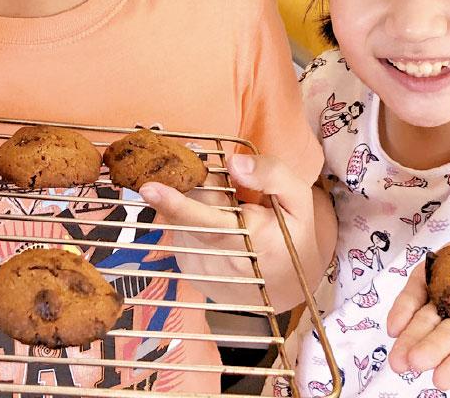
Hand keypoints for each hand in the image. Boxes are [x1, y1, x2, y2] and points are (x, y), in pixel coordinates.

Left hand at [138, 153, 333, 310]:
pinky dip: (195, 222)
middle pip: (189, 210)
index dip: (177, 204)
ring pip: (183, 219)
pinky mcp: (189, 270)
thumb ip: (271, 174)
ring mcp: (201, 268)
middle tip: (229, 191)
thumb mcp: (298, 198)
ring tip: (232, 215)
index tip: (150, 188)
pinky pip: (182, 232)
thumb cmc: (291, 234)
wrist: (285, 286)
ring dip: (199, 206)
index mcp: (254, 240)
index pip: (209, 222)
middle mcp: (221, 260)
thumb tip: (233, 163)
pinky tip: (221, 229)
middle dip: (201, 189)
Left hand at [386, 234, 449, 389]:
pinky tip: (393, 326)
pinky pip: (416, 293)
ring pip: (426, 320)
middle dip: (430, 349)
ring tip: (397, 356)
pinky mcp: (434, 277)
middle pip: (447, 336)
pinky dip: (403, 308)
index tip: (441, 379)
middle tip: (411, 364)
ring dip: (410, 337)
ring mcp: (449, 298)